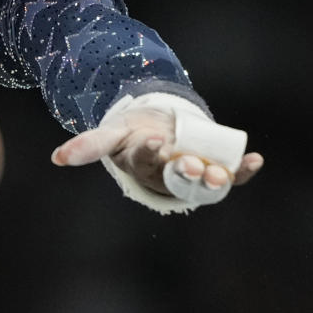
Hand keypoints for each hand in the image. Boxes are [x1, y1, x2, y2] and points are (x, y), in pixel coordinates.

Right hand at [50, 106, 262, 198]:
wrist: (159, 129)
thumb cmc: (132, 132)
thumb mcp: (111, 133)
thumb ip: (87, 145)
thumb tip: (56, 159)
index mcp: (141, 163)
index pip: (144, 161)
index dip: (151, 152)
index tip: (156, 142)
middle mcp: (168, 174)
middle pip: (177, 176)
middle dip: (185, 172)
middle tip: (192, 164)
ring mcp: (193, 173)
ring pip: (204, 182)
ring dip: (215, 179)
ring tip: (220, 173)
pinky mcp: (215, 169)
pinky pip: (231, 175)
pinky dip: (243, 170)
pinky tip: (255, 160)